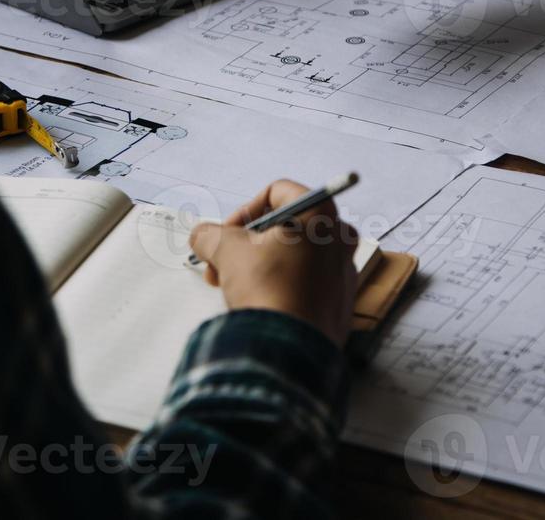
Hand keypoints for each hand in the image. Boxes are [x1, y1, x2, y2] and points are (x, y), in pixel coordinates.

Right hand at [189, 179, 358, 346]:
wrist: (291, 351)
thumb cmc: (269, 292)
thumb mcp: (228, 252)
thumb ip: (211, 234)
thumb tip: (202, 235)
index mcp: (322, 216)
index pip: (278, 192)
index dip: (244, 211)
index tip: (226, 235)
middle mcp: (340, 240)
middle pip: (285, 226)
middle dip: (246, 243)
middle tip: (222, 263)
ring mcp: (342, 274)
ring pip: (293, 256)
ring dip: (258, 266)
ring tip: (232, 287)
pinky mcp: (338, 304)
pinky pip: (303, 283)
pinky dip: (279, 286)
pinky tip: (257, 304)